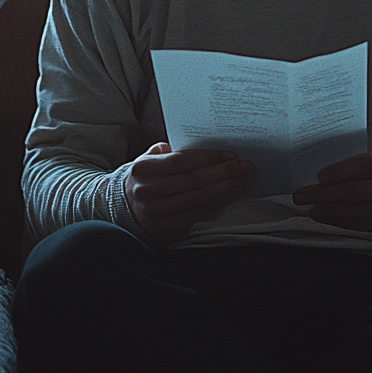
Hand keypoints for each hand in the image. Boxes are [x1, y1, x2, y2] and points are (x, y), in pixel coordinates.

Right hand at [124, 142, 253, 240]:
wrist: (127, 207)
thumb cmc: (147, 178)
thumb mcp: (151, 158)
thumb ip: (173, 150)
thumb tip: (208, 145)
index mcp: (144, 168)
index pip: (183, 161)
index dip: (210, 158)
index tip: (231, 155)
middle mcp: (148, 190)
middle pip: (195, 180)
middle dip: (225, 172)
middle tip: (244, 166)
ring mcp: (157, 211)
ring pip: (201, 198)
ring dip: (227, 188)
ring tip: (242, 179)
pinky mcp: (168, 227)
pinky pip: (200, 212)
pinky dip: (220, 202)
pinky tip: (231, 193)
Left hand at [291, 148, 371, 239]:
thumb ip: (366, 165)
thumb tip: (325, 174)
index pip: (364, 164)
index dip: (339, 172)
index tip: (318, 177)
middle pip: (357, 191)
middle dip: (324, 195)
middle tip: (302, 195)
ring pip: (358, 211)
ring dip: (330, 211)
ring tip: (311, 208)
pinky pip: (365, 224)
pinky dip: (343, 221)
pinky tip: (329, 218)